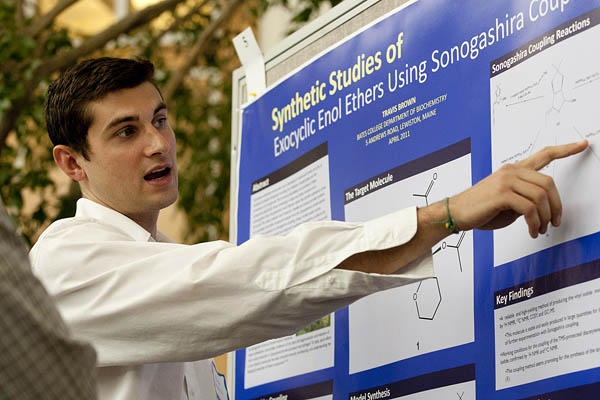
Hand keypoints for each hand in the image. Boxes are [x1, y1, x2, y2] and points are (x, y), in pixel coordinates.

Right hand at [450, 140, 588, 237]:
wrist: (456, 213)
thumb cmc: (480, 209)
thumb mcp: (507, 202)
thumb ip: (524, 198)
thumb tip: (540, 208)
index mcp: (513, 170)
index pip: (543, 155)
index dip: (566, 149)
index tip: (582, 144)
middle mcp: (511, 171)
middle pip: (549, 183)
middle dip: (557, 206)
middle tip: (555, 221)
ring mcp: (506, 181)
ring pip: (541, 196)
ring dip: (545, 217)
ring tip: (540, 229)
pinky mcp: (502, 194)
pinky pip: (530, 208)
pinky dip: (534, 223)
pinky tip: (531, 230)